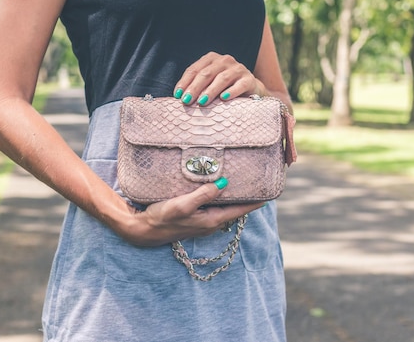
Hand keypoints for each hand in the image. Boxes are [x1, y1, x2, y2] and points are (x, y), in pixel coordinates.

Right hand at [116, 179, 264, 246]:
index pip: (239, 211)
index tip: (269, 195)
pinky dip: (219, 200)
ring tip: (240, 185)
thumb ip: (204, 194)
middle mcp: (210, 223)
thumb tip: (224, 184)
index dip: (254, 203)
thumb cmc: (163, 217)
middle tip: (256, 184)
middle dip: (245, 199)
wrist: (144, 229)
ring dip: (232, 199)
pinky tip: (216, 190)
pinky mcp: (194, 220)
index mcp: (211, 220)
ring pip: (224, 209)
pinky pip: (213, 209)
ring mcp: (202, 223)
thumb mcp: (184, 204)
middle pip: (234, 210)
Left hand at [173, 52, 262, 105]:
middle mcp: (224, 61)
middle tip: (186, 101)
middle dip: (195, 88)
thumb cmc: (224, 86)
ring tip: (202, 102)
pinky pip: (239, 85)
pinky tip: (224, 98)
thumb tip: (180, 97)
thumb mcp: (209, 82)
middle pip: (206, 74)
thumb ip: (196, 85)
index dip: (185, 82)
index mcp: (211, 59)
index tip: (177, 95)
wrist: (250, 88)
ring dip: (210, 91)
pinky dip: (231, 91)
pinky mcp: (248, 79)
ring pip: (222, 79)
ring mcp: (237, 69)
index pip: (194, 69)